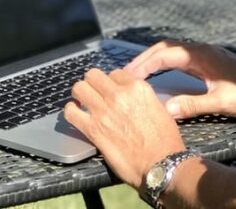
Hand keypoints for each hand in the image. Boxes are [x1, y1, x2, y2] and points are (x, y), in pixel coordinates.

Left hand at [65, 68, 184, 189]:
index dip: (112, 81)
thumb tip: (130, 97)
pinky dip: (70, 111)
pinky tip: (75, 114)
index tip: (111, 89)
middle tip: (94, 93)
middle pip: (93, 75)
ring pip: (79, 88)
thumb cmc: (165, 139)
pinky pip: (71, 112)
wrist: (160, 163)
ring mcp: (103, 111)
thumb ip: (142, 97)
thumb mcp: (159, 107)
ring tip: (83, 101)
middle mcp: (118, 95)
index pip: (115, 73)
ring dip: (80, 94)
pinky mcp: (92, 129)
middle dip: (92, 83)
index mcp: (137, 87)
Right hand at [124, 40, 235, 118]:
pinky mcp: (210, 59)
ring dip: (154, 59)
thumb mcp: (219, 102)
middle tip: (125, 74)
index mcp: (201, 56)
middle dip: (144, 59)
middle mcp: (202, 50)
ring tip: (137, 74)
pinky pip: (181, 56)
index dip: (144, 64)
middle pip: (165, 48)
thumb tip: (165, 110)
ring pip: (173, 50)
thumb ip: (192, 105)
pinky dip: (166, 62)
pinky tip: (160, 75)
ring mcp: (206, 53)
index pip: (165, 54)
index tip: (127, 76)